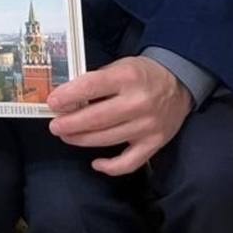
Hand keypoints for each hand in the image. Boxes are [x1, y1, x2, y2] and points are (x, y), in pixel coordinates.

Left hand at [46, 56, 192, 175]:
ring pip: (107, 139)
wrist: (179, 82)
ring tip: (67, 137)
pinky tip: (96, 163)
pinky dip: (111, 167)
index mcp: (126, 77)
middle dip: (70, 124)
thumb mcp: (119, 66)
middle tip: (55, 127)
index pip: (90, 87)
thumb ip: (96, 81)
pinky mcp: (155, 143)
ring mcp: (148, 126)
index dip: (68, 96)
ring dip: (82, 140)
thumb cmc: (141, 73)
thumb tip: (66, 99)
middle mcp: (138, 102)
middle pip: (97, 118)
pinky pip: (130, 162)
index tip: (52, 103)